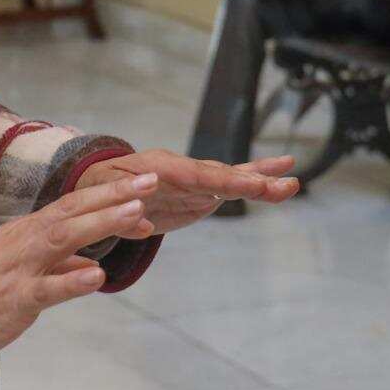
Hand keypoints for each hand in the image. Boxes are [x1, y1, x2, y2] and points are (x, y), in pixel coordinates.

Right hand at [0, 171, 155, 356]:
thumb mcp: (26, 265)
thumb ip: (60, 263)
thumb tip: (89, 262)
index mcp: (32, 229)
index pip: (75, 204)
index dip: (109, 192)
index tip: (145, 184)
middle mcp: (28, 239)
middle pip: (73, 211)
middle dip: (113, 196)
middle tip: (150, 183)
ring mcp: (21, 267)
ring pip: (63, 239)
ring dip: (101, 224)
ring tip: (135, 215)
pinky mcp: (15, 298)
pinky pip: (47, 289)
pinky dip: (72, 281)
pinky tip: (98, 277)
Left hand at [76, 149, 300, 232]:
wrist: (98, 185)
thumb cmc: (96, 190)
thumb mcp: (101, 200)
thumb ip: (122, 214)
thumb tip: (142, 223)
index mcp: (158, 167)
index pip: (196, 174)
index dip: (224, 181)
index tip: (250, 186)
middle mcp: (182, 168)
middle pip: (221, 174)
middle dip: (251, 180)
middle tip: (283, 186)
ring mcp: (194, 179)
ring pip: (233, 177)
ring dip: (262, 181)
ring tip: (293, 183)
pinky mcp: (200, 192)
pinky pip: (231, 185)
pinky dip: (255, 182)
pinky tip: (283, 181)